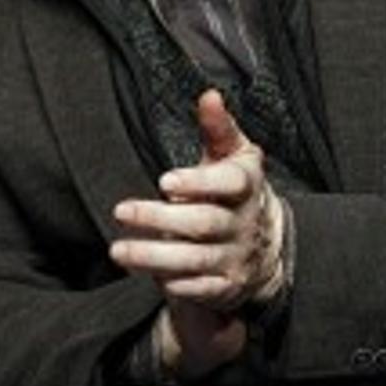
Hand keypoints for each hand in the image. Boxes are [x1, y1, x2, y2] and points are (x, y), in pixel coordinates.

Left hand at [111, 89, 284, 379]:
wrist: (267, 249)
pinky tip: (151, 277)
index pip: (230, 183)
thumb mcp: (233, 158)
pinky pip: (201, 289)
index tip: (165, 182)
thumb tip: (209, 96)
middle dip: (160, 219)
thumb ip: (218, 129)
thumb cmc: (235, 193)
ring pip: (195, 260)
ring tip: (118, 251)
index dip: (200, 182)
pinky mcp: (226, 286)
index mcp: (246, 186)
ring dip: (154, 257)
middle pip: (203, 223)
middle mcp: (243, 224)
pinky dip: (177, 285)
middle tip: (121, 210)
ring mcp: (235, 257)